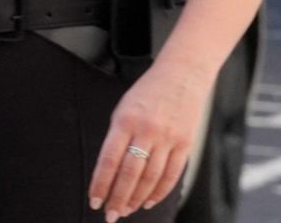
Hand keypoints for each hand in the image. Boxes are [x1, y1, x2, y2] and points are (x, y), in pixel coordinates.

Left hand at [87, 54, 214, 221]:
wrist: (184, 72)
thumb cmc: (149, 92)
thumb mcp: (124, 109)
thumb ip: (117, 138)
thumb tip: (110, 175)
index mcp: (126, 120)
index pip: (109, 161)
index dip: (101, 185)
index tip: (94, 202)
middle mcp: (148, 129)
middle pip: (130, 174)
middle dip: (118, 199)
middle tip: (110, 215)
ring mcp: (169, 137)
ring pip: (151, 178)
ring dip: (137, 199)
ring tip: (126, 210)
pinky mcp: (186, 142)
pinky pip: (172, 174)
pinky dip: (159, 192)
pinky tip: (148, 201)